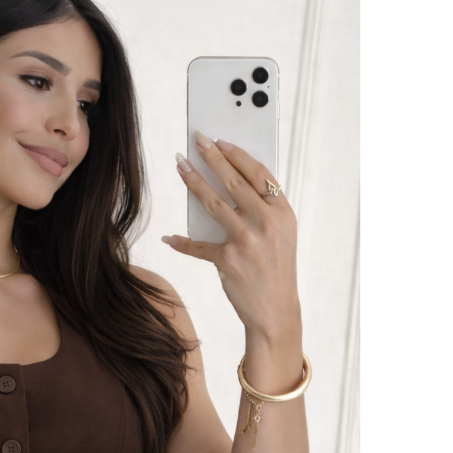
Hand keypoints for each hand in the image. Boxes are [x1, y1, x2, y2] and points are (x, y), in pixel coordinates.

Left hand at [162, 130, 300, 341]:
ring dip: (193, 182)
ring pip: (214, 203)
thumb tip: (234, 183)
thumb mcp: (282, 235)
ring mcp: (247, 240)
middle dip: (212, 158)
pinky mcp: (228, 260)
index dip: (238, 155)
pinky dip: (182, 243)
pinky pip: (199, 246)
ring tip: (180, 167)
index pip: (259, 174)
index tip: (221, 142)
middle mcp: (267, 222)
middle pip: (233, 182)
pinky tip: (169, 238)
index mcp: (282, 212)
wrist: (275, 311)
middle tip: (196, 142)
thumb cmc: (276, 270)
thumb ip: (265, 209)